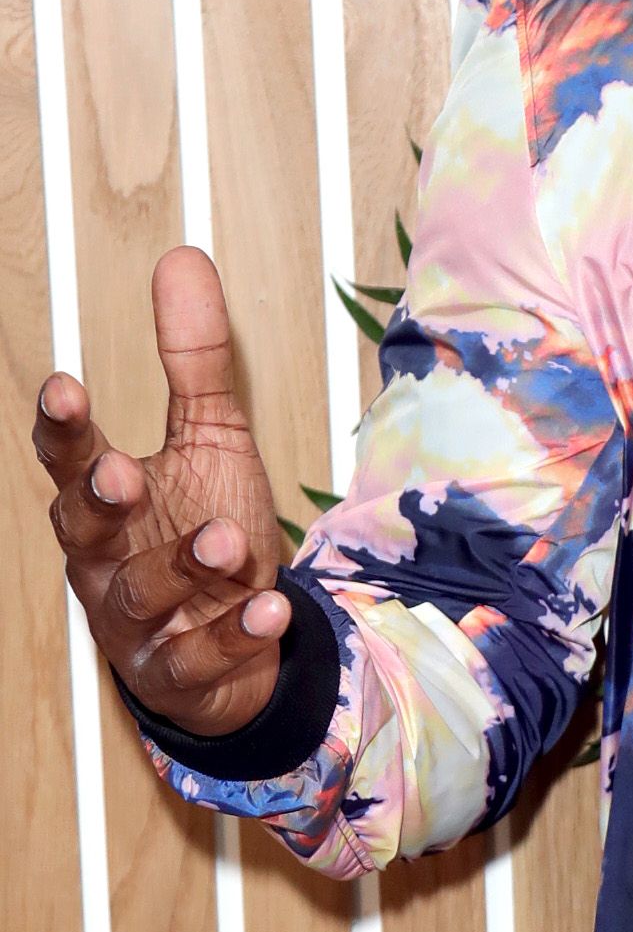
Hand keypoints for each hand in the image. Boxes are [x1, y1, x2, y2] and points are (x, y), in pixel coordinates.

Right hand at [34, 245, 291, 740]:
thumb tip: (183, 259)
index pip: (68, 456)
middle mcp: (106, 558)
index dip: (63, 427)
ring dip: (181, 565)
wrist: (234, 645)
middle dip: (100, 500)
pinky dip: (232, 635)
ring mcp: (138, 621)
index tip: (65, 388)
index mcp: (105, 496)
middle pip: (84, 528)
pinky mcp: (179, 672)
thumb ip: (194, 361)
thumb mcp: (211, 438)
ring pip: (141, 593)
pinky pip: (198, 657)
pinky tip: (269, 608)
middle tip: (122, 473)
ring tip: (226, 541)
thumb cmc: (204, 531)